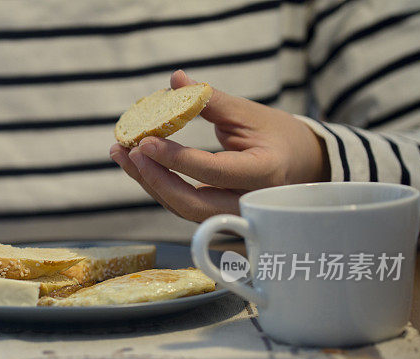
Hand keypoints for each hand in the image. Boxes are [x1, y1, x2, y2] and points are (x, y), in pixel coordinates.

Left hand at [110, 70, 328, 221]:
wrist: (299, 165)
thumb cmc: (275, 134)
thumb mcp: (249, 113)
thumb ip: (211, 100)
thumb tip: (176, 79)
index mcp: (264, 172)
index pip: (213, 171)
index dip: (176, 158)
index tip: (145, 141)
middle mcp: (248, 203)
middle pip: (192, 203)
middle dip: (154, 179)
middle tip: (128, 151)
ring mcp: (231, 216)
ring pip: (182, 209)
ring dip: (148, 183)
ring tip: (120, 152)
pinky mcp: (215, 218)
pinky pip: (182, 206)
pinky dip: (157, 186)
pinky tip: (135, 164)